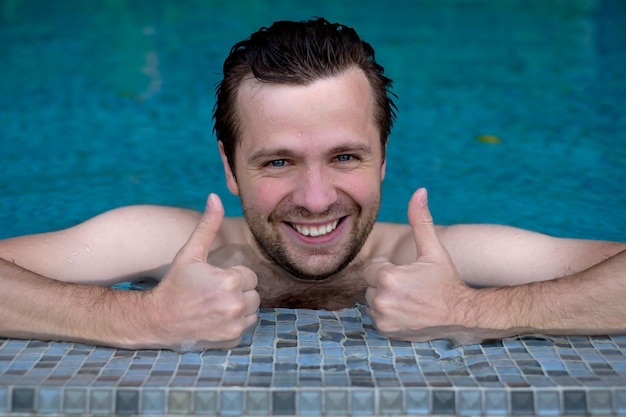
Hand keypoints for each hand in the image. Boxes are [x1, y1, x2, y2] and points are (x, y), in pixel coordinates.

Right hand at [144, 193, 259, 351]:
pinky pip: (245, 327)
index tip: (213, 279)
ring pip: (252, 311)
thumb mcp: (190, 253)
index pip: (249, 276)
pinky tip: (215, 319)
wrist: (157, 319)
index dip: (232, 276)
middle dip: (238, 292)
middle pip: (253, 294)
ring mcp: (234, 325)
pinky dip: (234, 324)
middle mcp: (235, 305)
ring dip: (239, 308)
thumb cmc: (174, 284)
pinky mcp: (231, 339)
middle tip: (213, 293)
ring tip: (215, 305)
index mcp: (230, 282)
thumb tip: (215, 197)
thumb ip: (207, 225)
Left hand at [365, 188, 477, 344]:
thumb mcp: (433, 249)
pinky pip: (377, 317)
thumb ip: (421, 220)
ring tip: (410, 299)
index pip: (372, 268)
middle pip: (370, 285)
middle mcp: (381, 299)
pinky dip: (388, 314)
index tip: (407, 273)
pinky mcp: (386, 331)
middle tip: (411, 287)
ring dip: (386, 299)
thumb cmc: (446, 280)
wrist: (461, 314)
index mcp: (388, 277)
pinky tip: (407, 311)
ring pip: (372, 301)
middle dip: (386, 284)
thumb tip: (419, 192)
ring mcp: (383, 317)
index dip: (389, 269)